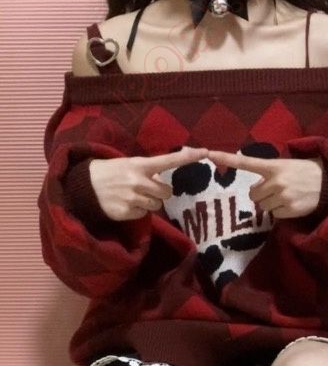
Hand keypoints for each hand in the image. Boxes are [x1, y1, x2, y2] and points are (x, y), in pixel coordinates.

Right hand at [89, 146, 208, 220]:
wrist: (85, 186)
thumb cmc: (110, 173)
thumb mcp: (128, 164)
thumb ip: (148, 170)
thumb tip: (165, 180)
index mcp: (139, 165)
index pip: (168, 161)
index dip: (187, 157)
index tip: (205, 152)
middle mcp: (138, 181)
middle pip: (167, 192)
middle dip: (160, 192)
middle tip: (146, 188)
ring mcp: (133, 198)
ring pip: (157, 205)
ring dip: (149, 202)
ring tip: (133, 195)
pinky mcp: (127, 212)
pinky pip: (144, 214)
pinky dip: (138, 210)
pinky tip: (126, 204)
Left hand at [206, 150, 324, 218]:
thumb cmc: (305, 172)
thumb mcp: (287, 165)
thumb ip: (269, 173)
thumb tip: (256, 190)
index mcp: (274, 166)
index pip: (246, 162)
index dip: (226, 158)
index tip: (208, 153)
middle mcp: (276, 180)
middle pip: (254, 195)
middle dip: (262, 194)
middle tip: (276, 190)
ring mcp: (283, 196)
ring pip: (263, 206)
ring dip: (272, 203)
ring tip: (287, 196)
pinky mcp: (290, 209)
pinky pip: (274, 215)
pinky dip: (281, 211)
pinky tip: (293, 203)